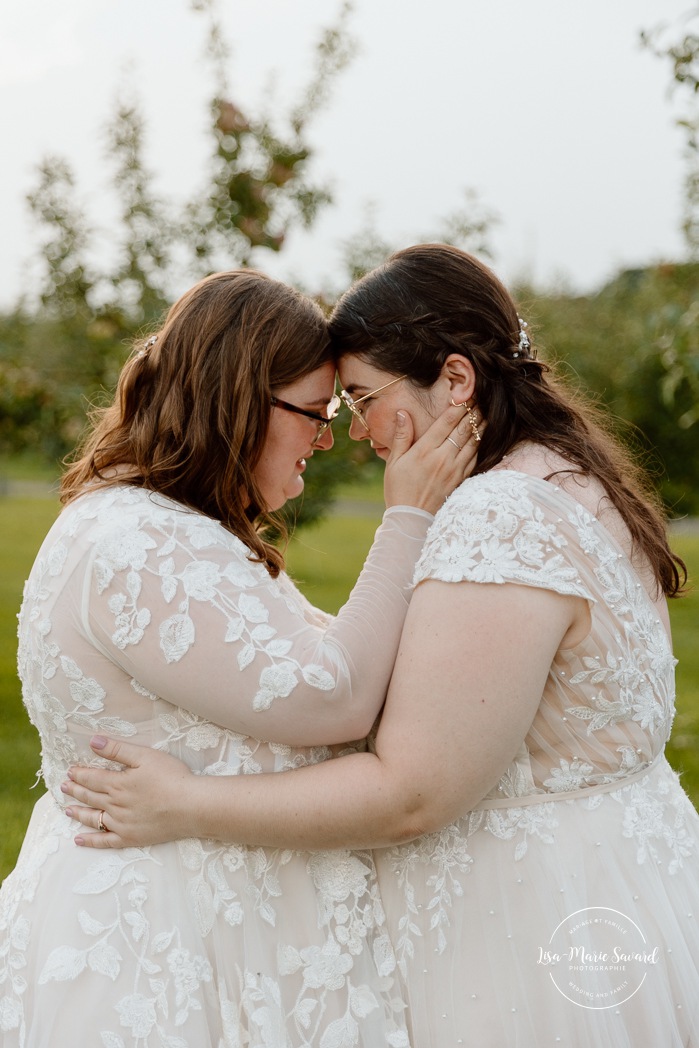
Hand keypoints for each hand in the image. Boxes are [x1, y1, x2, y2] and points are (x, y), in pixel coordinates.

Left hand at [62, 736, 197, 848]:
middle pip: (90, 797)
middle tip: (63, 787)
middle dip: (75, 790)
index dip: (79, 774)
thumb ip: (117, 750)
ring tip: (67, 809)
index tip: (70, 771)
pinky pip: (104, 842)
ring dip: (78, 813)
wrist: (191, 806)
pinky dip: (90, 841)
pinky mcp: (130, 838)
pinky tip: (79, 840)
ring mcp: (120, 824)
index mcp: (117, 784)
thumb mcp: (144, 756)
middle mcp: (114, 805)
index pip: (92, 778)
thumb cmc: (171, 777)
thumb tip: (93, 741)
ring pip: (93, 818)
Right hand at [384, 401, 481, 512]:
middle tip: (480, 398)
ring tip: (486, 413)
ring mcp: (454, 470)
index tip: (464, 394)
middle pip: (463, 429)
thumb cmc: (399, 489)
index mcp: (425, 451)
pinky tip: (482, 437)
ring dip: (480, 426)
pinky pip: (474, 458)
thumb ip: (401, 436)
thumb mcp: (394, 462)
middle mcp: (442, 458)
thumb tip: (402, 413)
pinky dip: (480, 445)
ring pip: (472, 442)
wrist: (412, 519)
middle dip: (472, 412)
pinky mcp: (460, 480)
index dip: (457, 407)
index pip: (446, 422)